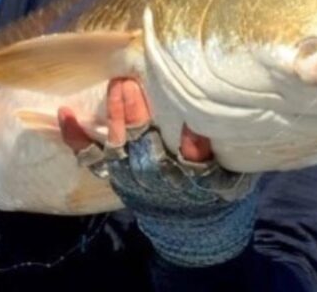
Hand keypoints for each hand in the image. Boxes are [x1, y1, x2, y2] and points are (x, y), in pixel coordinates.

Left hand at [58, 78, 259, 266]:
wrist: (193, 232)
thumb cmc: (216, 191)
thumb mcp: (234, 174)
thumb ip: (233, 143)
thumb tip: (251, 105)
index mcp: (195, 177)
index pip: (195, 159)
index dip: (191, 142)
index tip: (190, 123)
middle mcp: (160, 176)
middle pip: (147, 143)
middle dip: (138, 114)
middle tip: (133, 84)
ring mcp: (133, 174)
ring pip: (120, 145)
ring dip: (115, 115)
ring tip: (116, 84)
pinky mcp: (115, 173)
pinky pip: (91, 157)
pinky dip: (76, 137)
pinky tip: (66, 113)